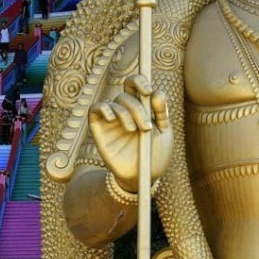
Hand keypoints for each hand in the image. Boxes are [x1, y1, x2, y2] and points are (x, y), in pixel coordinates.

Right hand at [88, 74, 171, 191]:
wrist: (142, 177)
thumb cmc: (155, 155)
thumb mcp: (164, 133)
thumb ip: (161, 112)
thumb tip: (156, 92)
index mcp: (141, 108)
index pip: (135, 85)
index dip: (139, 81)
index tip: (148, 91)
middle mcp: (125, 111)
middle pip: (126, 93)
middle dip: (137, 106)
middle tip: (146, 125)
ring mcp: (111, 119)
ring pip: (114, 102)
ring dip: (126, 114)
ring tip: (134, 131)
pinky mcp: (99, 129)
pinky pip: (95, 109)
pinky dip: (103, 108)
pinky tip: (113, 119)